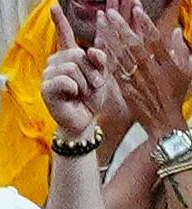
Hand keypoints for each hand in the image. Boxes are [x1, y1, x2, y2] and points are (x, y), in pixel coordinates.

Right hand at [42, 4, 109, 137]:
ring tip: (83, 93)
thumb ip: (99, 58)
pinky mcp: (46, 89)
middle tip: (92, 85)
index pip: (64, 35)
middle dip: (89, 70)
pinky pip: (64, 79)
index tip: (53, 7)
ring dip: (83, 81)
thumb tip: (89, 50)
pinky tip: (72, 96)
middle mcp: (57, 64)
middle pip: (76, 53)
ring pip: (71, 66)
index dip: (59, 21)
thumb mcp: (102, 73)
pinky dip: (73, 88)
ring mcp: (49, 76)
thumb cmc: (92, 98)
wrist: (84, 121)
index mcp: (70, 57)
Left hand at [99, 0, 191, 140]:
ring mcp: (136, 82)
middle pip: (132, 45)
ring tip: (100, 25)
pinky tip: (98, 48)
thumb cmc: (176, 97)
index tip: (136, 9)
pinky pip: (115, 73)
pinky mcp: (126, 91)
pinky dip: (106, 59)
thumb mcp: (186, 73)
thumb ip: (182, 51)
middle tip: (109, 13)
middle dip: (120, 27)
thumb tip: (175, 32)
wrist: (164, 125)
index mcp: (165, 64)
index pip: (154, 39)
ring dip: (109, 39)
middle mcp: (149, 71)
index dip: (144, 24)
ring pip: (120, 56)